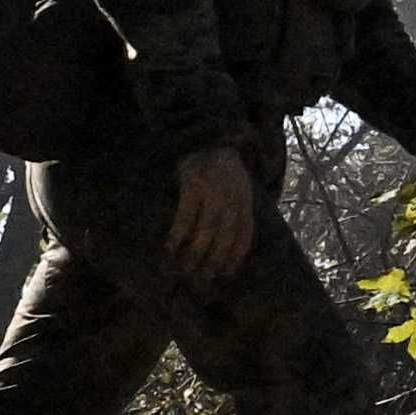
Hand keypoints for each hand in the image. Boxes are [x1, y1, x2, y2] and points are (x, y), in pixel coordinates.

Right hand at [165, 145, 260, 283]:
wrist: (208, 135)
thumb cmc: (221, 167)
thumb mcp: (238, 187)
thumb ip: (236, 209)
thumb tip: (228, 240)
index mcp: (245, 200)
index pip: (244, 235)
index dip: (235, 257)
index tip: (224, 275)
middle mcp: (233, 198)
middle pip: (226, 237)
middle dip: (214, 261)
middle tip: (201, 279)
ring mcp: (214, 191)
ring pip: (207, 230)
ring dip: (195, 253)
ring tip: (184, 269)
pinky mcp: (194, 185)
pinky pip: (186, 216)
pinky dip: (178, 235)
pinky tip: (170, 248)